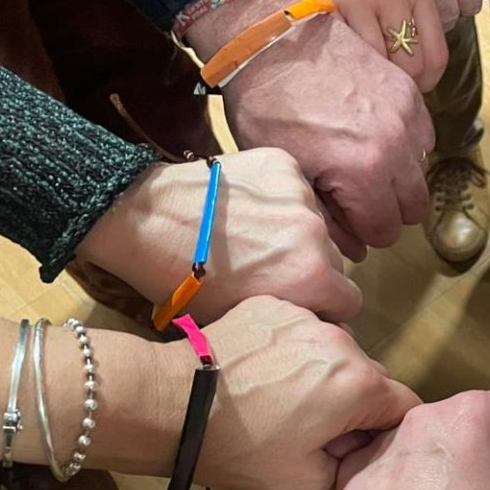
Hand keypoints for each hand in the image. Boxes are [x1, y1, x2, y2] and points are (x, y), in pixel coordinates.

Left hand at [75, 150, 361, 323]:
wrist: (141, 220)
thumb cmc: (182, 282)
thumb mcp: (240, 320)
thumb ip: (289, 320)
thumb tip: (314, 324)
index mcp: (313, 279)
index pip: (348, 300)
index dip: (323, 304)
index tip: (297, 300)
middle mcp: (317, 235)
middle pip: (335, 261)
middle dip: (311, 268)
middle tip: (271, 268)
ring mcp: (301, 195)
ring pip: (316, 223)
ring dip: (296, 232)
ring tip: (253, 235)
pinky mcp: (282, 164)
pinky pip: (296, 189)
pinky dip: (278, 198)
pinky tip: (246, 207)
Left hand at [187, 0, 433, 257]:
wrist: (274, 39)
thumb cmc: (267, 108)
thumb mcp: (286, 172)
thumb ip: (327, 218)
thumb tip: (357, 250)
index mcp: (363, 174)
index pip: (384, 232)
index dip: (363, 233)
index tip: (344, 218)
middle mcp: (396, 148)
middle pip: (412, 208)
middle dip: (386, 211)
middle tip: (355, 198)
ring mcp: (407, 118)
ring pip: (421, 174)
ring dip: (398, 179)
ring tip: (363, 165)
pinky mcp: (410, 93)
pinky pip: (424, 138)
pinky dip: (406, 147)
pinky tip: (375, 138)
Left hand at [189, 296, 420, 489]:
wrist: (171, 404)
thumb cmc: (239, 448)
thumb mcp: (305, 483)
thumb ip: (348, 463)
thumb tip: (350, 445)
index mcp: (360, 386)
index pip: (404, 406)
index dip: (386, 430)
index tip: (357, 443)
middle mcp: (344, 343)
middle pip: (371, 376)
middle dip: (355, 400)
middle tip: (315, 425)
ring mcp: (307, 319)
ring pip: (336, 350)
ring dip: (324, 372)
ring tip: (283, 395)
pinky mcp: (273, 306)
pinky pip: (301, 330)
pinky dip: (292, 350)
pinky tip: (261, 371)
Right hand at [241, 0, 447, 87]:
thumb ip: (411, 8)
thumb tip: (418, 62)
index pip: (436, 53)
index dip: (428, 81)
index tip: (417, 89)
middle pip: (409, 65)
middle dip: (401, 84)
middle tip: (387, 87)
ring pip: (377, 63)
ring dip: (372, 77)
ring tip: (364, 76)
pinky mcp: (325, 3)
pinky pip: (344, 50)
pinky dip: (345, 62)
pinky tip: (341, 59)